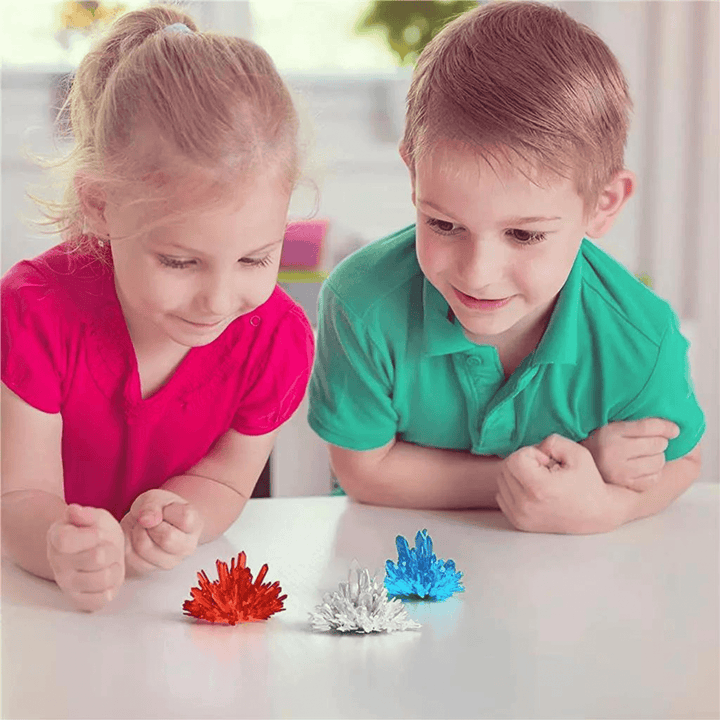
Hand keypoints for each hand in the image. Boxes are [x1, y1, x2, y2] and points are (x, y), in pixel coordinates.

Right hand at [46, 504, 125, 611]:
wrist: (96, 549)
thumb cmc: (94, 531)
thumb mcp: (94, 516)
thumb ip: (84, 514)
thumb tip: (74, 511)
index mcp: (57, 538)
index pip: (66, 541)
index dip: (91, 536)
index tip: (99, 533)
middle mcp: (57, 563)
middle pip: (96, 558)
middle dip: (111, 549)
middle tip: (108, 547)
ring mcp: (66, 584)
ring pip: (103, 579)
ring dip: (115, 568)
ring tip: (110, 562)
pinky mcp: (78, 600)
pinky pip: (101, 600)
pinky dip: (111, 588)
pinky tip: (107, 577)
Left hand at [120, 489, 202, 574]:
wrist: (152, 523)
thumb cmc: (159, 509)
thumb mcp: (156, 498)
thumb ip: (152, 505)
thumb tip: (146, 520)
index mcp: (195, 525)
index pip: (185, 520)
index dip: (168, 511)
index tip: (165, 509)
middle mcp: (187, 547)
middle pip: (167, 538)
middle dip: (151, 523)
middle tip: (150, 519)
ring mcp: (170, 561)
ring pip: (145, 548)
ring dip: (137, 532)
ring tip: (142, 528)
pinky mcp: (149, 569)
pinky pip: (131, 557)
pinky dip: (128, 542)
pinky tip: (136, 537)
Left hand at [496, 434, 617, 533]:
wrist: (597, 514)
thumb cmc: (588, 483)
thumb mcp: (577, 453)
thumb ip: (552, 441)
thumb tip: (534, 448)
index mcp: (539, 488)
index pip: (515, 458)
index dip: (531, 453)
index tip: (548, 462)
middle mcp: (526, 505)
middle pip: (506, 468)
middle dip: (523, 462)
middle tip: (544, 469)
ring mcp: (520, 516)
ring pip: (502, 481)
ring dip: (518, 475)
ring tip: (540, 479)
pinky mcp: (519, 522)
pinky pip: (502, 496)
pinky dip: (513, 488)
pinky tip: (533, 490)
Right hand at [580, 418, 678, 491]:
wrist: (580, 466)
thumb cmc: (602, 443)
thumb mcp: (614, 426)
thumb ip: (640, 423)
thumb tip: (673, 428)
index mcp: (610, 432)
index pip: (648, 426)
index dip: (666, 427)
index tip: (675, 429)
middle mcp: (613, 452)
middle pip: (657, 444)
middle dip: (660, 442)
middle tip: (651, 443)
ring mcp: (619, 471)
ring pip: (658, 461)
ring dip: (658, 457)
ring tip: (646, 455)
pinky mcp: (625, 485)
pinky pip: (654, 478)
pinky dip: (654, 473)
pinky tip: (643, 468)